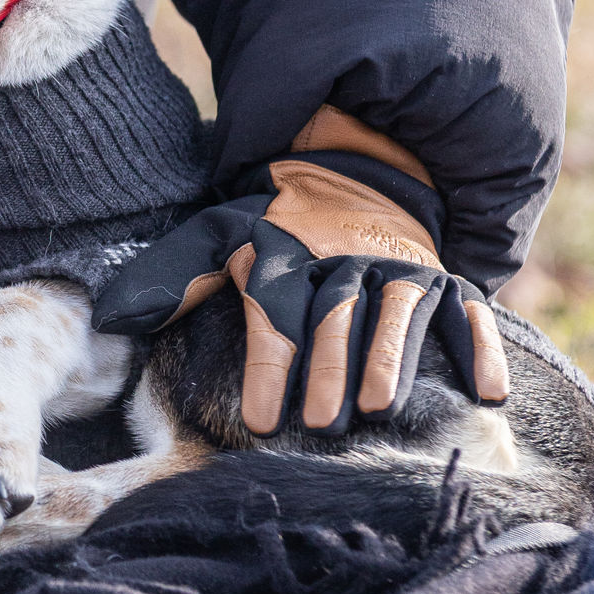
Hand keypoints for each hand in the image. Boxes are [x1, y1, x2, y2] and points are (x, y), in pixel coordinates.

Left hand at [92, 112, 507, 436]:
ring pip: (396, 312)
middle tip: (321, 423)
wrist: (351, 169)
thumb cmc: (273, 226)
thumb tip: (106, 315)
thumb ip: (169, 278)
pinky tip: (486, 393)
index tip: (263, 418)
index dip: (270, 363)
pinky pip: (467, 311)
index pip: (276, 312)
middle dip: (327, 367)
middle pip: (336, 315)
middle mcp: (344, 260)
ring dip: (391, 358)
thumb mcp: (217, 238)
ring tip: (382, 406)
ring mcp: (398, 268)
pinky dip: (480, 348)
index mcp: (287, 255)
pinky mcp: (443, 279)